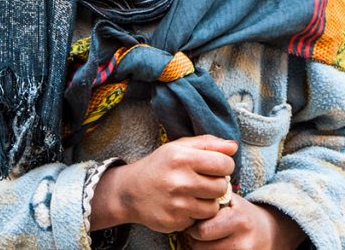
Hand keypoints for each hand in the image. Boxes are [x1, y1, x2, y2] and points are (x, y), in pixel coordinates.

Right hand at [90, 135, 236, 232]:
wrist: (129, 191)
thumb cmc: (158, 167)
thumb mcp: (177, 148)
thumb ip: (207, 143)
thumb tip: (234, 147)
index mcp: (181, 157)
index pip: (225, 163)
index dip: (222, 165)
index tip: (212, 167)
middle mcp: (179, 180)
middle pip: (222, 186)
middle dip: (214, 184)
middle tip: (200, 181)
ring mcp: (177, 203)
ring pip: (213, 206)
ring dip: (206, 202)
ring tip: (191, 194)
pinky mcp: (175, 221)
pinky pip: (200, 220)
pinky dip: (195, 214)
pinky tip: (182, 206)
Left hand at [184, 196, 306, 248]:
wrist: (270, 232)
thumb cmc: (242, 214)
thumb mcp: (230, 201)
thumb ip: (211, 200)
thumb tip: (186, 201)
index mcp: (238, 221)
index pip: (202, 231)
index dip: (193, 227)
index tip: (195, 223)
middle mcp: (243, 242)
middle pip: (202, 247)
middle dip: (195, 240)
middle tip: (197, 233)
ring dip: (202, 248)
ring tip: (206, 240)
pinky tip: (214, 246)